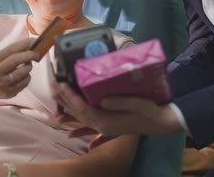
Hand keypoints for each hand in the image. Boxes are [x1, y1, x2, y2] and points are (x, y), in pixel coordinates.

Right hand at [0, 38, 38, 99]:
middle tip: (36, 54)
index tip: (34, 41)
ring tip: (27, 66)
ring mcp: (2, 83)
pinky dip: (28, 77)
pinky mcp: (9, 92)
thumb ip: (12, 52)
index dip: (24, 44)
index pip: (10, 49)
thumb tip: (31, 44)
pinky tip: (24, 76)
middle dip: (29, 55)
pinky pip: (25, 82)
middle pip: (15, 60)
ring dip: (28, 67)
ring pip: (22, 72)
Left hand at [51, 81, 181, 147]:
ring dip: (68, 110)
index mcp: (106, 121)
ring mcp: (104, 127)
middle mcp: (102, 126)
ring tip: (55, 104)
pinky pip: (88, 125)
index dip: (70, 96)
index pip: (82, 107)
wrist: (160, 123)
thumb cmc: (149, 111)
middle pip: (78, 112)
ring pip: (81, 118)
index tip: (61, 84)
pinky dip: (78, 124)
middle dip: (64, 99)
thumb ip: (119, 102)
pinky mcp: (108, 125)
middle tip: (52, 85)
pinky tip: (69, 130)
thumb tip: (102, 99)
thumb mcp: (136, 104)